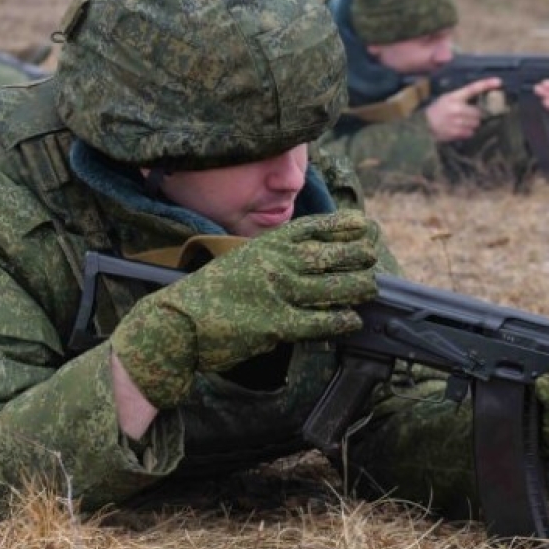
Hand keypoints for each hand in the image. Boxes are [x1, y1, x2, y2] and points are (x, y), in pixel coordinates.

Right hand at [111, 211, 379, 407]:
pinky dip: (339, 320)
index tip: (362, 223)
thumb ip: (273, 257)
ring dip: (356, 286)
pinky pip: (318, 321)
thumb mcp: (241, 262)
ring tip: (372, 286)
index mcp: (265, 246)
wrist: (176, 323)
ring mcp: (277, 293)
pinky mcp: (276, 325)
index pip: (311, 229)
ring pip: (330, 288)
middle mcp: (275, 264)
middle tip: (372, 255)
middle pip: (328, 255)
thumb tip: (308, 260)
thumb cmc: (209, 293)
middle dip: (355, 254)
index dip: (340, 226)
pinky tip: (352, 319)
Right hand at [425, 77, 498, 141]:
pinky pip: (470, 133)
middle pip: (479, 112)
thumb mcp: (447, 98)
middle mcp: (457, 108)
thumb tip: (479, 103)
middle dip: (476, 115)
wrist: (424, 125)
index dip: (486, 84)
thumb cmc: (437, 111)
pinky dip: (467, 132)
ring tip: (461, 123)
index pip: (473, 88)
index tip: (498, 82)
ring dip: (472, 124)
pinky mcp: (456, 133)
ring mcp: (457, 121)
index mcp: (454, 97)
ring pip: (476, 123)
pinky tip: (459, 129)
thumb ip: (462, 98)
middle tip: (467, 115)